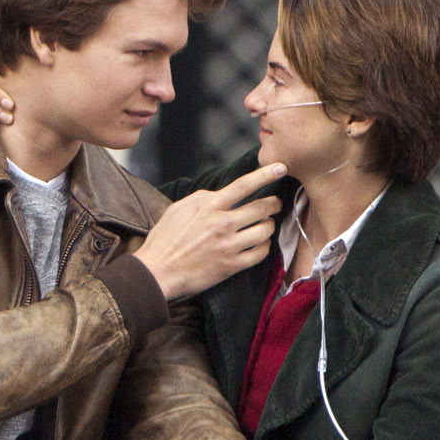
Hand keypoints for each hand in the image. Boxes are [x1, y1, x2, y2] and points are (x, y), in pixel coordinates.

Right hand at [133, 163, 287, 298]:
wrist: (158, 272)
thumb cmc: (165, 239)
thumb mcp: (178, 208)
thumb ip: (202, 198)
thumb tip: (221, 194)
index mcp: (208, 206)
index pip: (243, 185)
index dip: (265, 175)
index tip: (281, 168)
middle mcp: (221, 224)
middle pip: (261, 208)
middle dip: (273, 205)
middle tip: (275, 205)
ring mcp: (228, 246)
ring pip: (265, 231)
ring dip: (269, 227)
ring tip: (265, 226)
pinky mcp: (231, 266)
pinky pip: (260, 253)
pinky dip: (264, 247)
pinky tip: (259, 245)